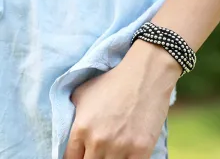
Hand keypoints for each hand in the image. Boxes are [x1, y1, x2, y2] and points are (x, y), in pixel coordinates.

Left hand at [63, 39, 180, 158]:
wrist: (145, 75)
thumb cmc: (114, 81)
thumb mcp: (83, 91)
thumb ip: (71, 112)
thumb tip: (68, 124)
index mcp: (81, 129)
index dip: (76, 158)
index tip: (83, 154)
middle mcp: (98, 142)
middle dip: (92, 158)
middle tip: (100, 151)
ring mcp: (120, 148)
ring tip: (113, 151)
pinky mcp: (141, 150)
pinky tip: (127, 155)